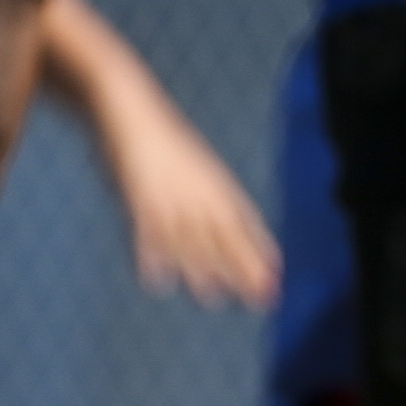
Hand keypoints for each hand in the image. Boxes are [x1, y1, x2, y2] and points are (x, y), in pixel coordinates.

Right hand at [83, 70, 280, 307]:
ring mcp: (170, 193)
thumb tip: (218, 221)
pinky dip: (152, 256)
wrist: (128, 107)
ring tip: (211, 297)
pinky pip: (147, 231)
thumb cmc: (159, 141)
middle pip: (223, 234)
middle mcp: (198, 190)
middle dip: (242, 267)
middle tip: (260, 298)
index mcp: (213, 182)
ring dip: (200, 268)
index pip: (243, 219)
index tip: (276, 273)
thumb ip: (204, 194)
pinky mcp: (139, 195)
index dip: (258, 247)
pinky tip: (157, 280)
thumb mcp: (191, 165)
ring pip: (188, 237)